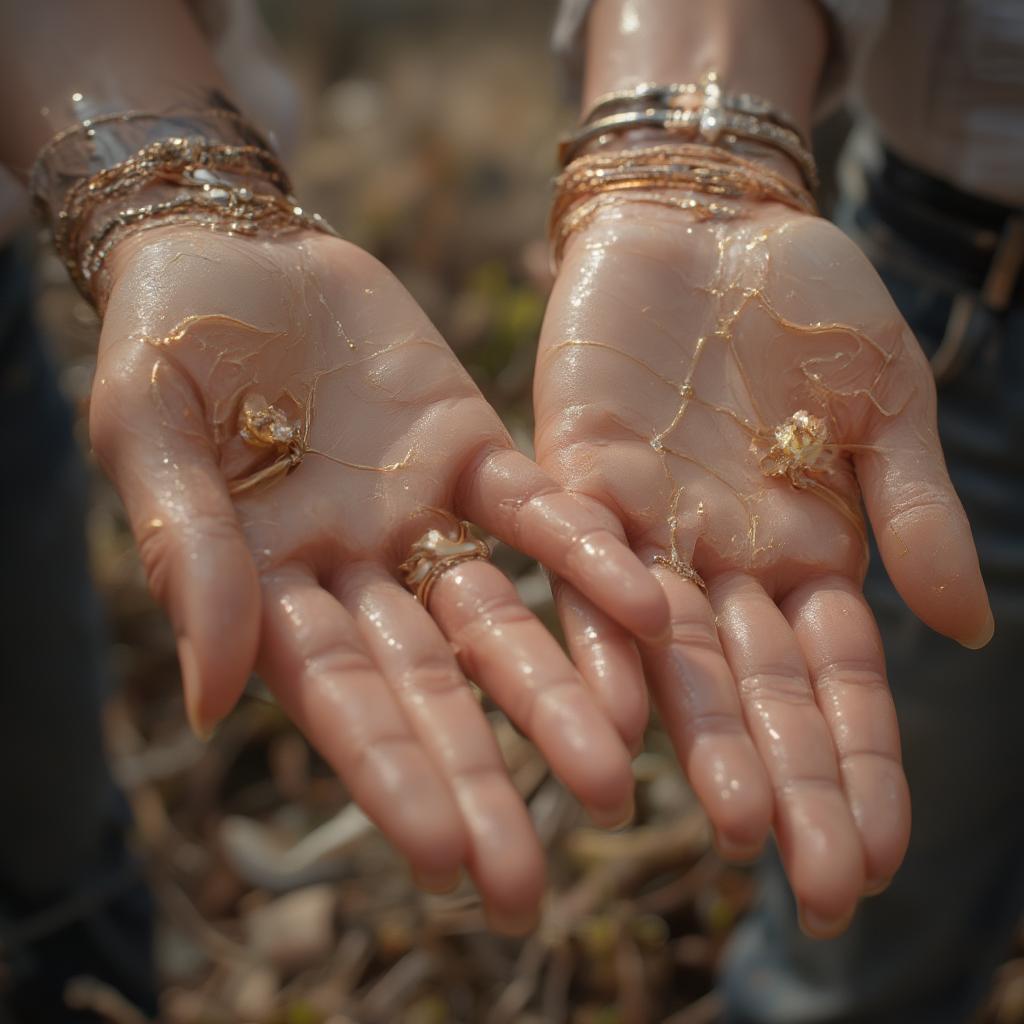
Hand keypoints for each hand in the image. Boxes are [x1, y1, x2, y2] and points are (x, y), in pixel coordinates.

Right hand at [90, 227, 668, 930]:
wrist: (235, 242)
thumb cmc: (164, 336)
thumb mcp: (149, 430)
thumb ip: (186, 555)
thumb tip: (209, 701)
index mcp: (265, 587)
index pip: (335, 699)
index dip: (389, 775)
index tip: (443, 860)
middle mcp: (354, 572)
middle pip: (428, 689)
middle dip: (479, 779)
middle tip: (529, 885)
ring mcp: (422, 517)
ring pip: (498, 621)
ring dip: (555, 693)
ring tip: (614, 780)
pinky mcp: (476, 452)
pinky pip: (539, 513)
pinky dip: (588, 557)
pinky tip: (649, 609)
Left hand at [533, 199, 992, 934]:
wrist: (711, 218)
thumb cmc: (808, 304)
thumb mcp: (887, 397)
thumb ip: (915, 506)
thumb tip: (965, 629)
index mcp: (802, 549)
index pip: (835, 679)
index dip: (860, 764)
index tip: (880, 858)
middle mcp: (718, 560)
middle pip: (756, 689)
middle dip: (791, 783)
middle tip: (821, 893)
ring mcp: (644, 524)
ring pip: (668, 651)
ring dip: (699, 737)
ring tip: (725, 828)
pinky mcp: (573, 472)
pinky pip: (582, 564)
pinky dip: (599, 628)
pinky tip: (611, 705)